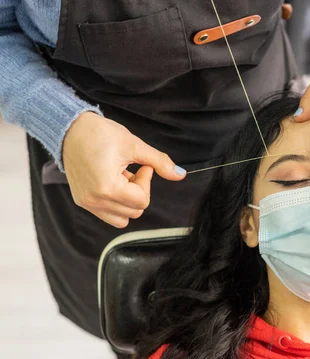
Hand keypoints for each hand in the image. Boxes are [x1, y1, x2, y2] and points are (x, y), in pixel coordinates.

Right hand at [62, 112, 185, 227]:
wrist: (69, 128)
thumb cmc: (99, 134)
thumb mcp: (134, 145)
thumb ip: (159, 162)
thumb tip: (180, 174)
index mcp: (107, 188)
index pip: (142, 201)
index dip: (146, 182)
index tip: (142, 166)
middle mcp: (94, 200)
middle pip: (135, 211)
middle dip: (139, 191)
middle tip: (133, 170)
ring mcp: (87, 203)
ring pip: (122, 218)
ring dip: (128, 200)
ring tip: (122, 178)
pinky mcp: (82, 202)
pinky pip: (108, 215)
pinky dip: (116, 203)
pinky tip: (113, 182)